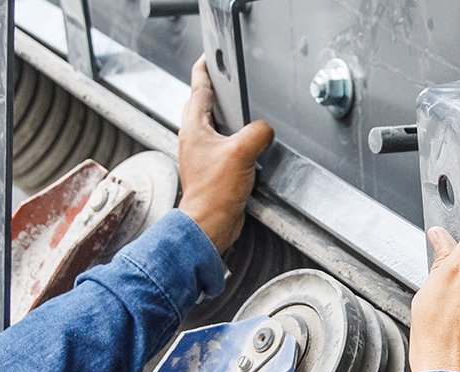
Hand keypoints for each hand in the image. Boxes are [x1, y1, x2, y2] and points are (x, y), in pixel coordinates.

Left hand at [176, 57, 273, 251]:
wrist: (209, 224)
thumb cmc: (214, 193)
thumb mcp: (242, 152)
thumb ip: (258, 132)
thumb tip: (265, 129)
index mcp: (194, 128)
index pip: (198, 89)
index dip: (204, 70)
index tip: (207, 57)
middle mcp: (194, 139)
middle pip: (201, 105)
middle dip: (212, 91)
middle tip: (223, 81)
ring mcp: (201, 154)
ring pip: (212, 125)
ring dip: (224, 117)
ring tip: (238, 110)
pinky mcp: (212, 169)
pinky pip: (223, 145)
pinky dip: (233, 139)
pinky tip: (247, 145)